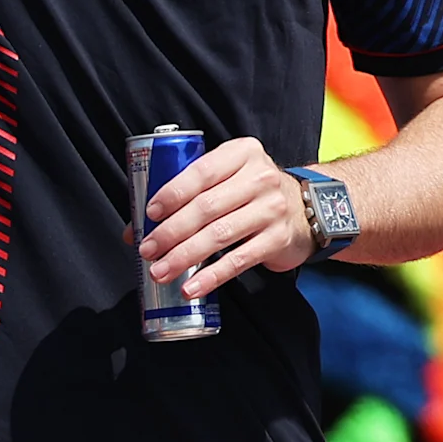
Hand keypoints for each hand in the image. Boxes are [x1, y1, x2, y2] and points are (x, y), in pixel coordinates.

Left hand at [141, 136, 318, 300]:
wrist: (308, 209)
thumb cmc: (254, 193)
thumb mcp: (229, 179)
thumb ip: (189, 196)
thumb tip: (134, 230)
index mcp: (242, 153)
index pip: (202, 172)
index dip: (173, 193)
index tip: (149, 213)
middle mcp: (260, 178)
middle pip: (207, 206)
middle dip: (171, 231)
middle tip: (148, 248)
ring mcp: (271, 209)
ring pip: (219, 234)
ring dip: (184, 256)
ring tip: (160, 271)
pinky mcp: (277, 239)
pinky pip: (238, 260)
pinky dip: (211, 276)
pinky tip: (191, 287)